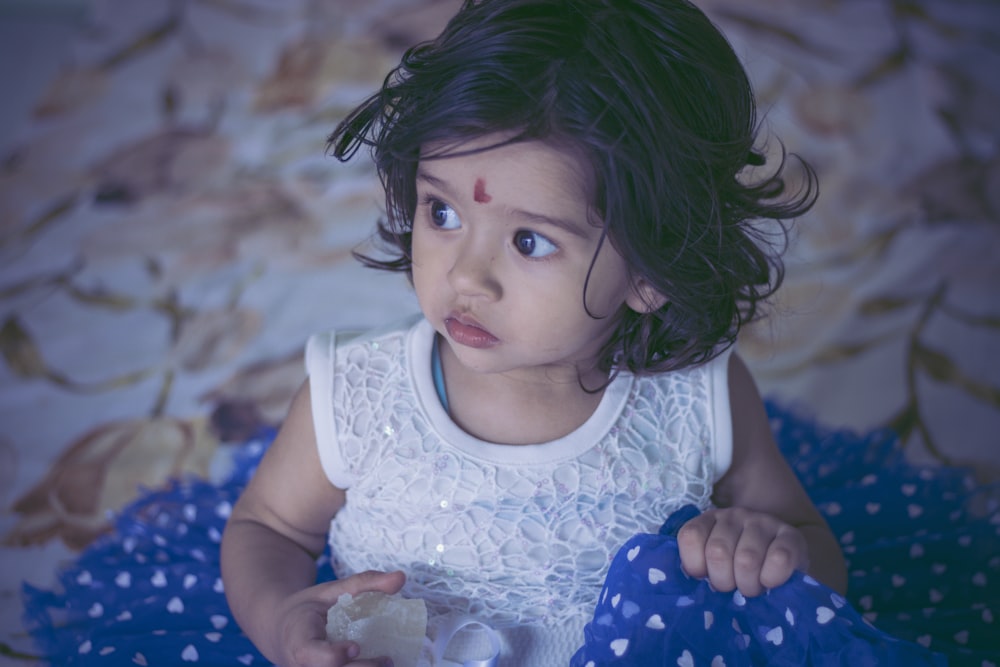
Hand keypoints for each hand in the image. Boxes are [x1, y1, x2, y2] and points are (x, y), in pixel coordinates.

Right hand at [266, 570, 405, 666]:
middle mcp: (300, 665)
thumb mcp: (331, 590)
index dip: (333, 655)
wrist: (280, 629)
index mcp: (298, 639)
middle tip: (387, 660)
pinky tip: (376, 666)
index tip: (355, 646)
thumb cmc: (309, 608)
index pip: (310, 654)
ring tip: (386, 664)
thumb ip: (365, 583)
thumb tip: (401, 577)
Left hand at [676, 507, 807, 596]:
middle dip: (724, 581)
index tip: (706, 577)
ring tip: (752, 587)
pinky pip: (779, 559)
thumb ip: (698, 569)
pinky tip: (770, 582)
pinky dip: (772, 578)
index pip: (691, 536)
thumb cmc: (739, 568)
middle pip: (718, 552)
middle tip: (734, 587)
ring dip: (748, 584)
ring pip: (747, 559)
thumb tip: (688, 589)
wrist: (783, 559)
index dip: (696, 565)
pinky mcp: (791, 536)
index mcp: (709, 520)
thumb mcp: (712, 564)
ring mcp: (763, 522)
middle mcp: (735, 515)